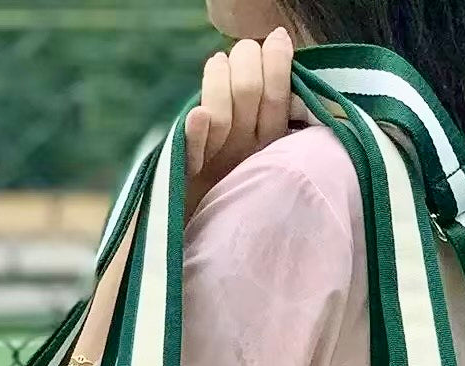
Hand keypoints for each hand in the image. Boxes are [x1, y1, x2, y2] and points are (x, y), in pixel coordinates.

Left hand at [184, 30, 312, 219]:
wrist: (195, 228)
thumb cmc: (229, 174)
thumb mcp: (254, 140)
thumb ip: (266, 102)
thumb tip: (278, 44)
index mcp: (270, 147)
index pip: (278, 100)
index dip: (278, 65)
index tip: (276, 38)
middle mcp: (246, 154)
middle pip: (249, 95)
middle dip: (246, 61)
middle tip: (240, 53)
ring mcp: (217, 165)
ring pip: (222, 113)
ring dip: (219, 78)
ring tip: (217, 65)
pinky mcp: (186, 175)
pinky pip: (192, 151)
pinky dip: (196, 132)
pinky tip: (198, 114)